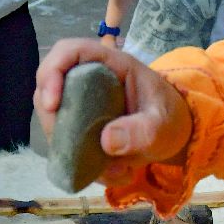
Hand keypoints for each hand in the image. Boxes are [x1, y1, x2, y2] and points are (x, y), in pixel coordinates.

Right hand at [34, 38, 192, 183]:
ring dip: (66, 145)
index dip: (52, 72)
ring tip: (100, 166)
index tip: (52, 104)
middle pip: (50, 84)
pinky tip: (108, 172)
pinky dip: (78, 159)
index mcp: (112, 64)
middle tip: (67, 144)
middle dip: (52, 117)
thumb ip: (143, 131)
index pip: (70, 51)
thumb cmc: (170, 118)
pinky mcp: (80, 123)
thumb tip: (107, 141)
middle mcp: (91, 78)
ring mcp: (82, 100)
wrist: (174, 133)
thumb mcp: (163, 126)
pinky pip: (65, 139)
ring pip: (54, 116)